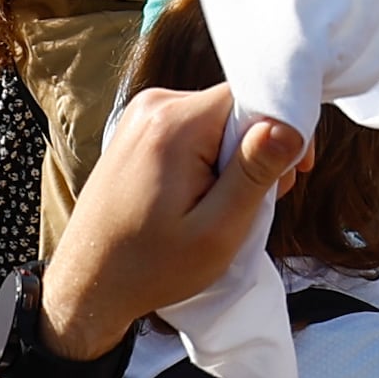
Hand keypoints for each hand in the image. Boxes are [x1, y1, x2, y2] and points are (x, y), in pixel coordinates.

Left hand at [39, 78, 304, 360]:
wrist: (88, 282)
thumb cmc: (152, 267)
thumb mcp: (216, 230)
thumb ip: (254, 173)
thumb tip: (289, 126)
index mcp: (174, 124)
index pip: (253, 95)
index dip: (282, 132)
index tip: (289, 178)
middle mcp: (154, 105)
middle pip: (234, 107)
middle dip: (255, 151)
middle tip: (255, 203)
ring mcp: (141, 115)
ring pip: (216, 119)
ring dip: (231, 159)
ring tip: (221, 207)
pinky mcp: (137, 130)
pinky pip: (192, 130)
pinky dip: (207, 159)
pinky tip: (199, 198)